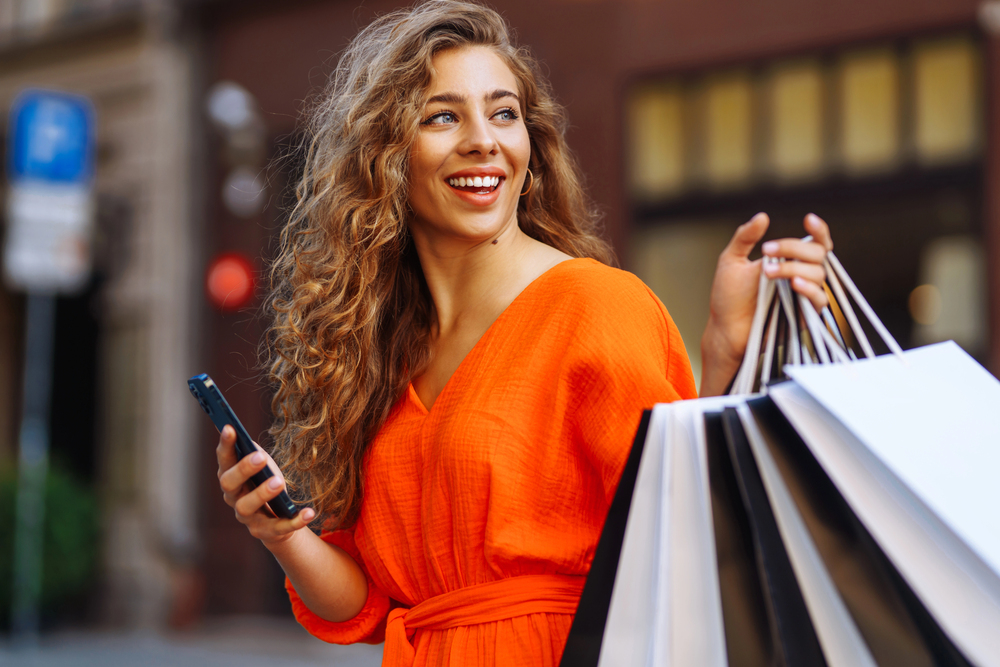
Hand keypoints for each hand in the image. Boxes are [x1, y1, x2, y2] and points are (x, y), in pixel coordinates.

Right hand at [217, 425, 314, 546]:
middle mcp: (233, 498)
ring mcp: (247, 517)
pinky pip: (280, 528)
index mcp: (230, 477)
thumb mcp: (262, 466)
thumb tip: (246, 438)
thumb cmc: (266, 483)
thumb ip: (253, 452)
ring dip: (262, 493)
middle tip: (260, 457)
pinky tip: (309, 512)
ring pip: (246, 507)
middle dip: (243, 469)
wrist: (277, 520)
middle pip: (229, 484)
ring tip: (279, 482)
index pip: (224, 460)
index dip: (225, 445)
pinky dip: (295, 521)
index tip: (230, 428)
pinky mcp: (265, 532)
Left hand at [699, 212, 832, 395]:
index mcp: (787, 260)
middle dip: (794, 248)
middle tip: (767, 251)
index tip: (808, 219)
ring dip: (794, 268)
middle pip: (817, 253)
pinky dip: (809, 290)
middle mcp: (800, 275)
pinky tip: (793, 285)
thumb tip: (762, 216)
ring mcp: (804, 295)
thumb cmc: (728, 298)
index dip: (819, 230)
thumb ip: (745, 238)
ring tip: (767, 273)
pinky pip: (820, 300)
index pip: (814, 242)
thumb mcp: (731, 262)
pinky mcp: (806, 315)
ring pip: (819, 274)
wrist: (725, 329)